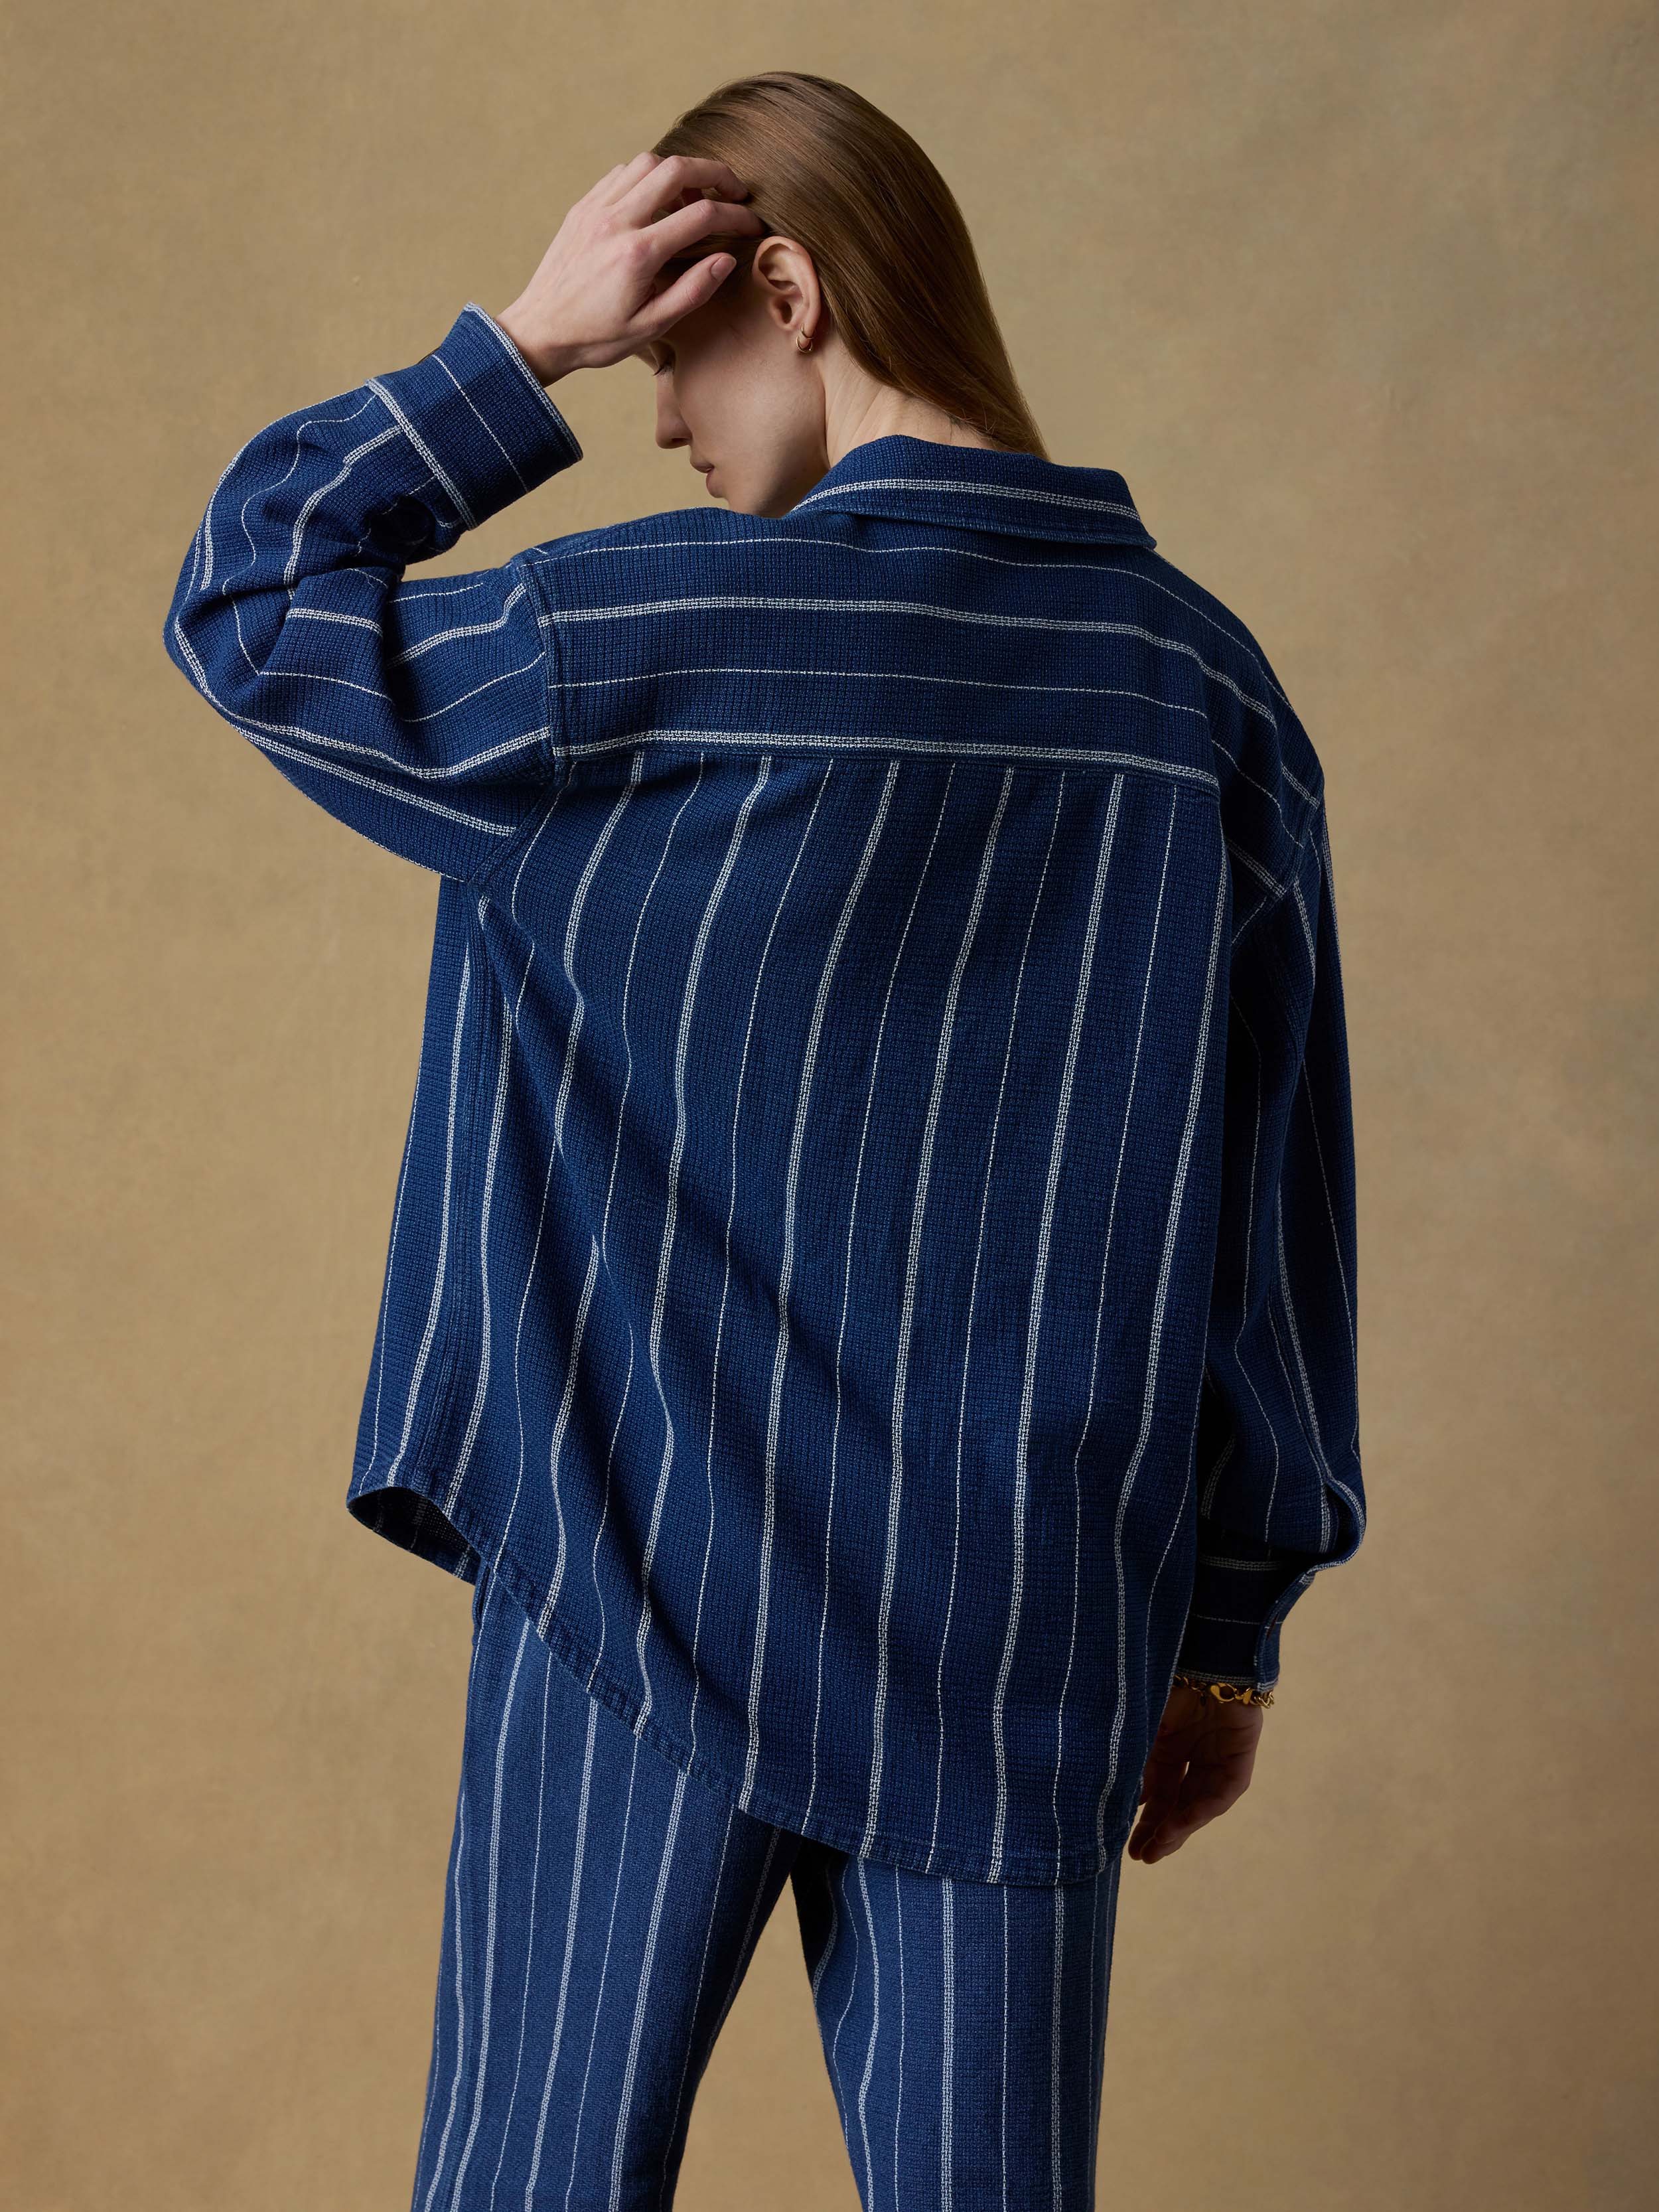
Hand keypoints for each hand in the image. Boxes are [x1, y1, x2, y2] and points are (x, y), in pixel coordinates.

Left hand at [494, 152, 765, 384]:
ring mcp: (596, 208)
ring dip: (680, 171)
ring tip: (694, 198)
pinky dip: (648, 177)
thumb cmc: (596, 338)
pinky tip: (658, 200)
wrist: (540, 331)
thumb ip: (692, 291)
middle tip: (734, 190)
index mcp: (638, 254)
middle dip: (714, 173)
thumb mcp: (652, 327)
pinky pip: (622, 173)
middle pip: (676, 169)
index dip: (735, 216)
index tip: (752, 225)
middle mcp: (617, 221)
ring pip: (648, 163)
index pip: (701, 215)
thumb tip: (726, 259)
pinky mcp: (583, 207)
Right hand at [1126, 1683, 1266, 1862]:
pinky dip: (1202, 1808)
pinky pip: (1223, 1791)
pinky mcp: (1239, 1756)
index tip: (1126, 1844)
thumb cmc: (1168, 1679)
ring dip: (1179, 1827)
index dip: (1144, 1818)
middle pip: (1176, 1802)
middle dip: (1159, 1830)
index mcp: (1166, 1743)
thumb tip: (1119, 1794)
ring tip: (1159, 1847)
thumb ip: (1135, 1757)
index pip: (1156, 1791)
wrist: (1207, 1654)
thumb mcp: (1142, 1722)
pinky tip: (1183, 1822)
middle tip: (1142, 1857)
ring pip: (1198, 1802)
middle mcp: (1191, 1753)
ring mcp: (1216, 1755)